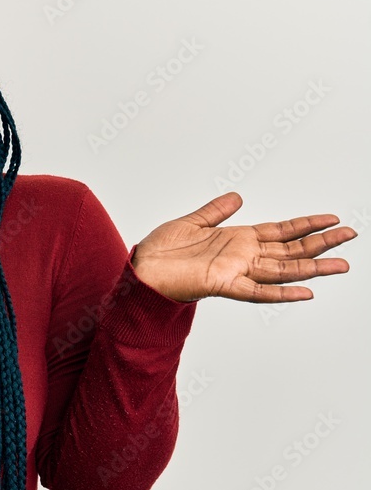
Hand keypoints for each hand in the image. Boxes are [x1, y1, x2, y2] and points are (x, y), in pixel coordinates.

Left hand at [131, 192, 356, 302]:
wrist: (140, 269)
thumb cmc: (161, 250)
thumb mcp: (191, 222)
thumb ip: (216, 211)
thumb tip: (238, 196)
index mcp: (237, 240)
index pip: (282, 231)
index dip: (306, 225)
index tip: (332, 218)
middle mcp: (241, 257)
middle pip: (291, 251)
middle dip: (321, 243)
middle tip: (351, 235)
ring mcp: (235, 272)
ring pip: (283, 270)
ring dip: (312, 268)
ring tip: (342, 264)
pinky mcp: (222, 285)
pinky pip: (257, 291)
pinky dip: (281, 292)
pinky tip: (306, 291)